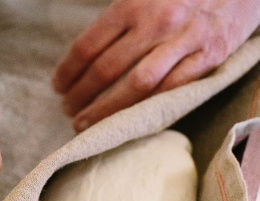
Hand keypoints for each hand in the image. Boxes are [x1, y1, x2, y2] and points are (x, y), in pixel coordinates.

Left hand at [53, 0, 259, 131]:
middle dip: (80, 96)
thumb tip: (83, 53)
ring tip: (85, 122)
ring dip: (105, 110)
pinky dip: (145, 109)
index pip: (87, 47)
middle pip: (105, 70)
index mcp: (133, 3)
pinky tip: (127, 120)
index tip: (58, 86)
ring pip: (136, 86)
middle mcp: (157, 22)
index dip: (67, 72)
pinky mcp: (208, 57)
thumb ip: (117, 18)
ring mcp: (183, 41)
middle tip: (67, 109)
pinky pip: (171, 91)